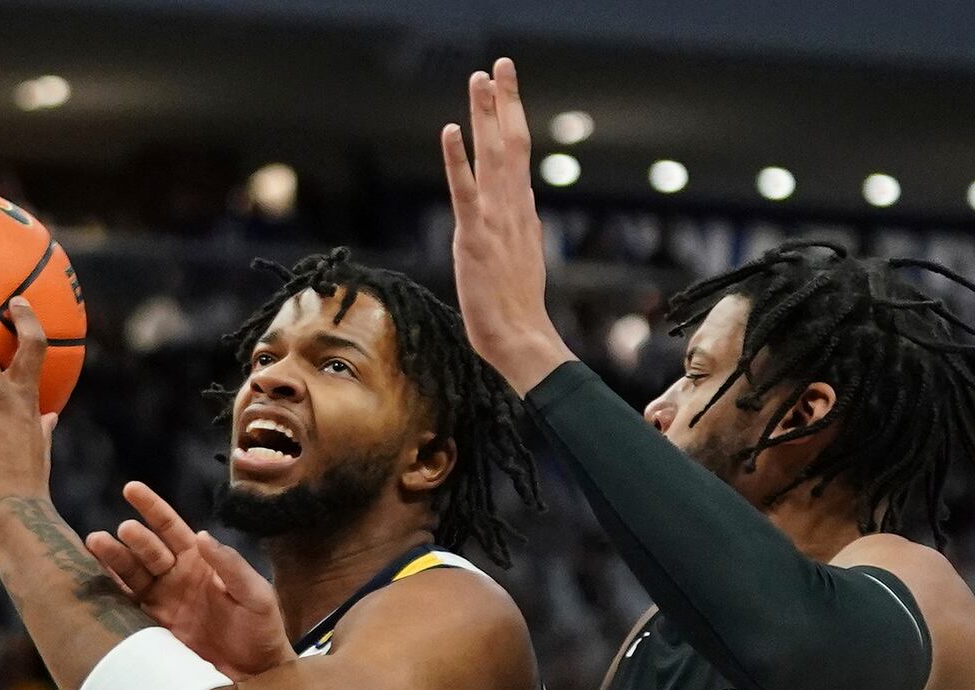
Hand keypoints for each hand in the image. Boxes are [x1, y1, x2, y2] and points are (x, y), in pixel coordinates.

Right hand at [86, 481, 295, 680]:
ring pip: (130, 573)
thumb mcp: (255, 595)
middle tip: (122, 531)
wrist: (254, 677)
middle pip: (147, 550)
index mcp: (200, 562)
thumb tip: (203, 536)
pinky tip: (94, 579)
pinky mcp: (151, 629)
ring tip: (96, 543)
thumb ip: (231, 566)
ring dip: (113, 558)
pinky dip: (109, 592)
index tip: (131, 489)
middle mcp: (175, 577)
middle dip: (133, 539)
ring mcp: (160, 603)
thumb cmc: (261, 631)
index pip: (171, 528)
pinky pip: (125, 605)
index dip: (152, 508)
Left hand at [444, 58, 575, 395]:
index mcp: (522, 213)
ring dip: (486, 115)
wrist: (521, 340)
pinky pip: (464, 190)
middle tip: (500, 65)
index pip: (517, 157)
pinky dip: (457, 158)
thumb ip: (520, 228)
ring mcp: (496, 221)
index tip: (505, 90)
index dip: (511, 120)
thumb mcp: (522, 259)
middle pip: (511, 144)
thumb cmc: (517, 311)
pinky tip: (451, 129)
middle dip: (505, 102)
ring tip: (481, 78)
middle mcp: (513, 209)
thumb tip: (524, 207)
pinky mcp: (475, 237)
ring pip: (493, 156)